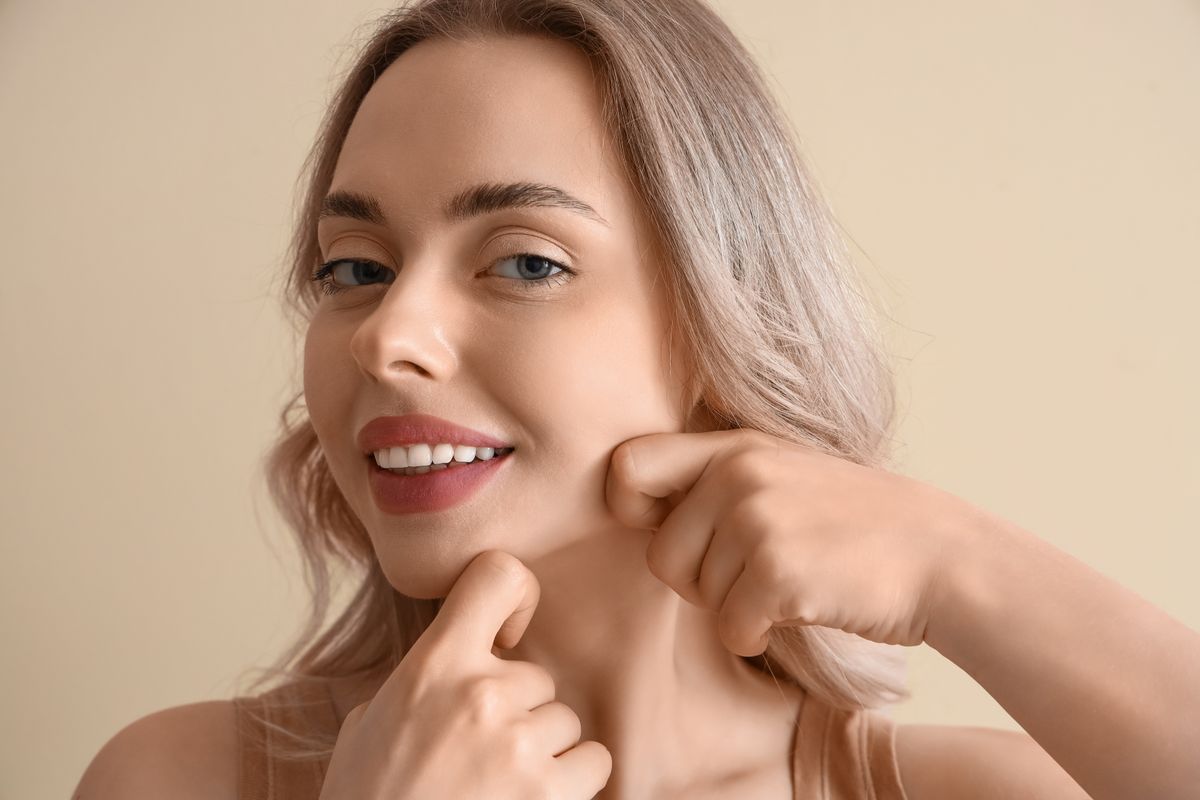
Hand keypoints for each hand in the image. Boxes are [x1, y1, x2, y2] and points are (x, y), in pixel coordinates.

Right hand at [319, 550, 611, 799]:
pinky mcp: (549, 793)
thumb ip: (420, 684)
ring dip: (543, 752)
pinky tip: (533, 798)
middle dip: (518, 712)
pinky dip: (572, 783)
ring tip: (499, 784)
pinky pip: (593, 763)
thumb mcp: (369, 724)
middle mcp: (481, 694)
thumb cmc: (368, 798)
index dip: (516, 597)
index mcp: (434, 665)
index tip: (509, 633)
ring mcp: (519, 745)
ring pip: (566, 721)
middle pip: (537, 677)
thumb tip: (452, 672)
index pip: (497, 575)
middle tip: (479, 755)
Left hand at [604, 429, 970, 655]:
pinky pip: (730, 629)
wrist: (942, 556)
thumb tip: (631, 505)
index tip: (666, 531)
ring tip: (788, 584)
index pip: (628, 466)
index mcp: (734, 445)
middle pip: (660, 554)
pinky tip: (798, 613)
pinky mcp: (778, 572)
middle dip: (697, 581)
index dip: (629, 509)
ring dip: (735, 608)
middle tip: (750, 578)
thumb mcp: (784, 471)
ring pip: (696, 595)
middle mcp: (738, 474)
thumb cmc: (855, 524)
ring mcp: (758, 520)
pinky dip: (757, 637)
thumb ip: (717, 478)